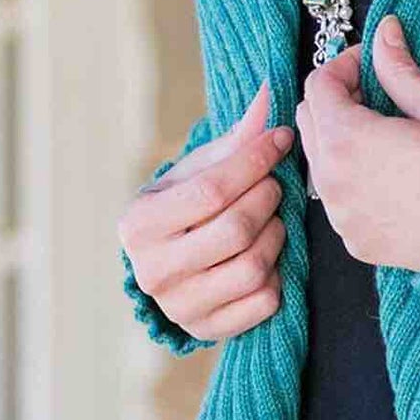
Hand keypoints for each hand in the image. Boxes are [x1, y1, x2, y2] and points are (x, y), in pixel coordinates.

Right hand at [118, 79, 295, 341]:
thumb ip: (236, 137)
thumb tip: (272, 89)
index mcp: (138, 225)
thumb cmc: (185, 206)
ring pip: (254, 266)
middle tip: (276, 183)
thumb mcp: (199, 171)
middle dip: (267, 199)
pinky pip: (264, 301)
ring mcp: (180, 307)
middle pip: (235, 229)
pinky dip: (277, 274)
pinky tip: (269, 255)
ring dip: (276, 235)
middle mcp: (152, 271)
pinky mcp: (208, 330)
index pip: (212, 190)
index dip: (255, 160)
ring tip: (273, 217)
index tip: (280, 139)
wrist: (168, 264)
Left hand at [295, 14, 419, 272]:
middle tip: (375, 93)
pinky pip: (337, 200)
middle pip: (309, 122)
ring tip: (383, 133)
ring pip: (319, 162)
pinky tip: (388, 174)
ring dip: (338, 140)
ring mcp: (342, 216)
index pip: (319, 86)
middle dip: (335, 100)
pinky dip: (350, 179)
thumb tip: (385, 32)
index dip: (343, 66)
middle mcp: (333, 182)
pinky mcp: (356, 241)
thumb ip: (399, 71)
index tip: (370, 63)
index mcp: (349, 140)